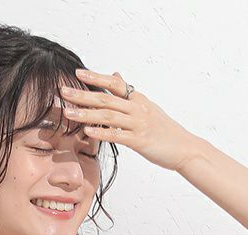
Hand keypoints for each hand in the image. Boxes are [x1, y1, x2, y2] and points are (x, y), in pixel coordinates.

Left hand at [58, 68, 201, 171]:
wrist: (185, 148)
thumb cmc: (164, 130)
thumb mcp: (147, 107)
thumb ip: (129, 94)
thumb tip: (116, 74)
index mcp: (138, 99)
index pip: (114, 84)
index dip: (95, 78)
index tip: (77, 73)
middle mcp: (137, 108)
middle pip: (106, 99)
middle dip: (82, 95)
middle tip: (63, 92)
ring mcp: (139, 124)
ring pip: (108, 116)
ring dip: (86, 114)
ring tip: (68, 113)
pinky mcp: (140, 141)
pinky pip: (117, 135)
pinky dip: (102, 132)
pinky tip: (87, 131)